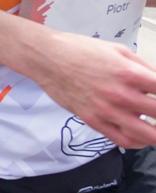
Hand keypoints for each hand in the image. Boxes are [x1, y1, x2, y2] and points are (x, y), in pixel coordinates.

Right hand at [24, 31, 155, 148]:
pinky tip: (143, 137)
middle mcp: (121, 94)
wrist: (47, 57)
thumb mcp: (119, 50)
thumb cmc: (78, 51)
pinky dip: (139, 142)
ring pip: (148, 135)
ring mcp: (107, 110)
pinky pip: (123, 140)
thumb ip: (145, 67)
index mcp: (130, 73)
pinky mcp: (94, 120)